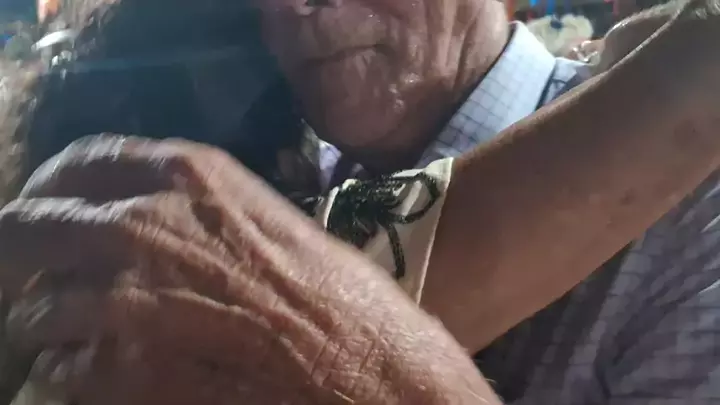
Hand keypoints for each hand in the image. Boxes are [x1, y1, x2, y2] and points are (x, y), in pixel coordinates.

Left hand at [0, 134, 497, 404]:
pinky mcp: (122, 375)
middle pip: (29, 227)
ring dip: (58, 324)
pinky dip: (78, 375)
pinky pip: (61, 373)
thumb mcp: (275, 227)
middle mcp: (146, 224)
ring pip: (37, 310)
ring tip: (94, 340)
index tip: (49, 209)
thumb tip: (143, 223)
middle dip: (27, 253)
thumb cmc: (345, 305)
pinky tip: (119, 378)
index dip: (53, 188)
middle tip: (41, 279)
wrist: (378, 381)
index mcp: (193, 176)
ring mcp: (127, 301)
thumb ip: (201, 214)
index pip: (80, 162)